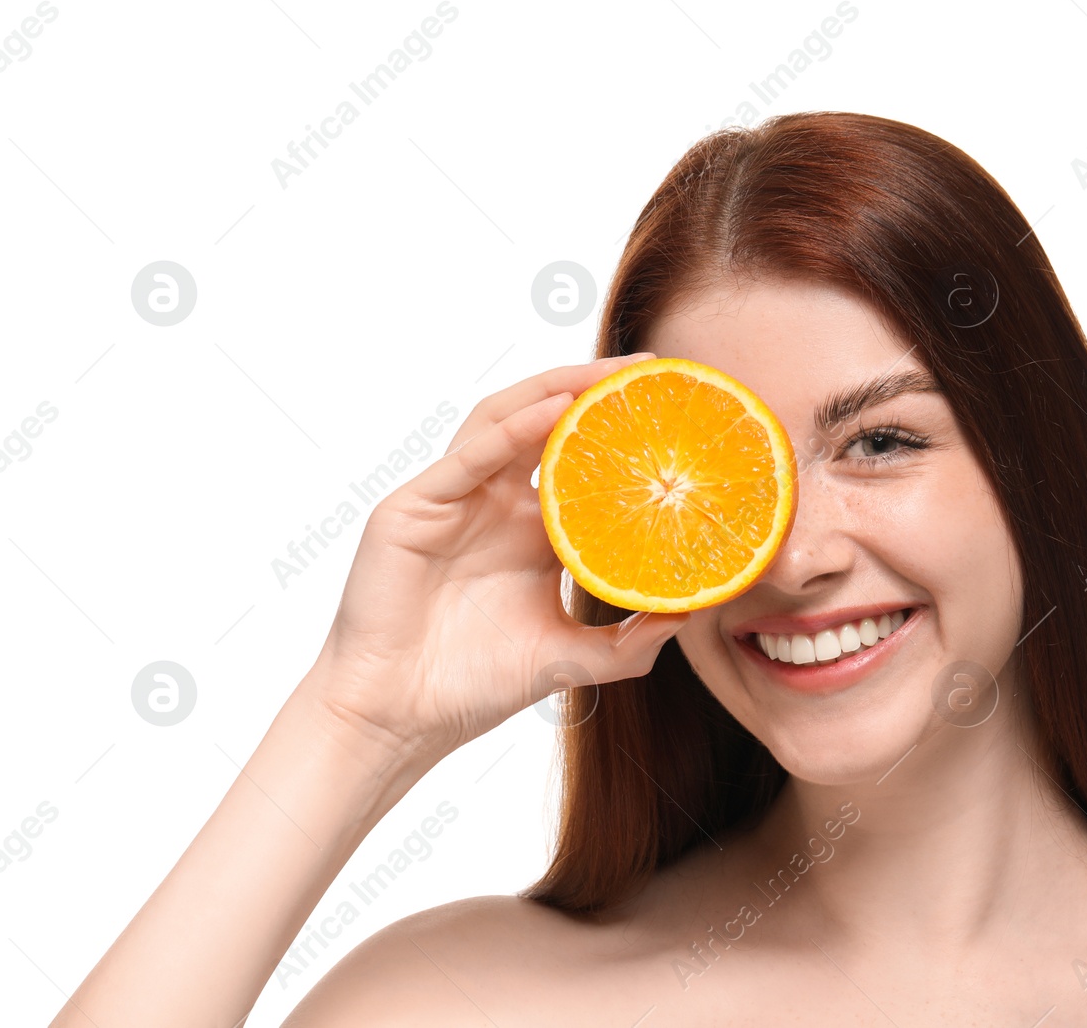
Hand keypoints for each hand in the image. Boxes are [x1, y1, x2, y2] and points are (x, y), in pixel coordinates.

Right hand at [300, 353, 687, 762]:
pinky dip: (512, 429)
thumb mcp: (570, 659)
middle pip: (544, 424)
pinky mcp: (415, 508)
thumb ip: (628, 644)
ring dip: (554, 390)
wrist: (399, 717)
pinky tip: (553, 410)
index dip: (620, 433)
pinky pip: (468, 458)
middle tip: (648, 370)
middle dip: (593, 391)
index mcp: (531, 531)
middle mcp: (493, 504)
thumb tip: (687, 617)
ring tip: (606, 374)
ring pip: (504, 421)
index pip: (579, 461)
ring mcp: (453, 500)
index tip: (673, 413)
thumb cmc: (472, 685)